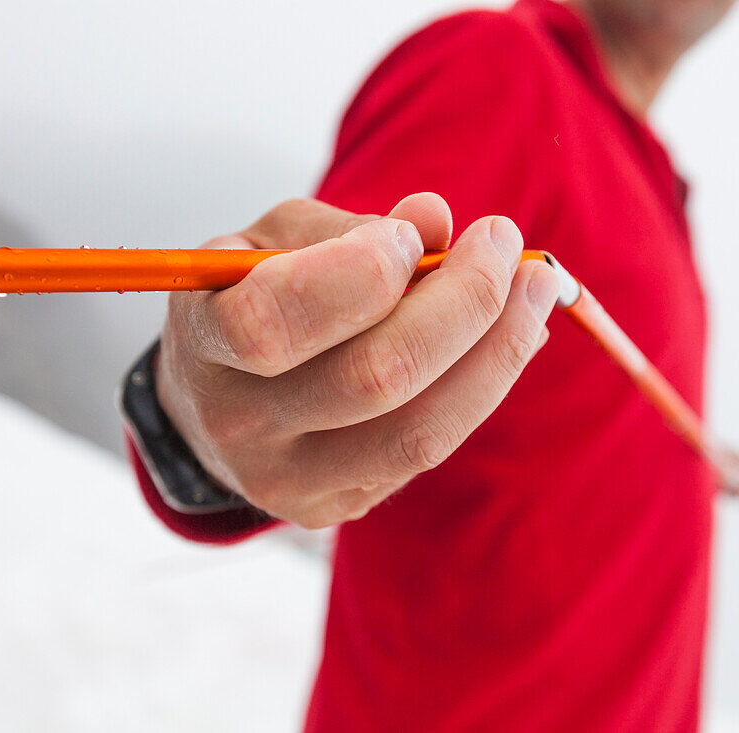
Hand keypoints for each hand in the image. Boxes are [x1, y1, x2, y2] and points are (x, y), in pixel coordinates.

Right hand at [156, 193, 559, 528]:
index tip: (409, 236)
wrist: (210, 406)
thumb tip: (436, 218)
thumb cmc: (249, 298)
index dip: (360, 275)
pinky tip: (509, 337)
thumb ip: (348, 229)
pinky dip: (482, 386)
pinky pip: (430, 449)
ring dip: (497, 352)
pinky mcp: (335, 508)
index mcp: (205, 342)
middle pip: (375, 379)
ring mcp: (287, 482)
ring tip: (534, 289)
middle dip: (463, 301)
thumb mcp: (272, 242)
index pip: (275, 320)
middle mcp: (238, 426)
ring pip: (421, 431)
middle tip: (503, 239)